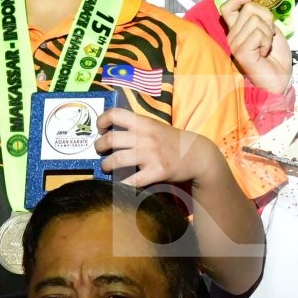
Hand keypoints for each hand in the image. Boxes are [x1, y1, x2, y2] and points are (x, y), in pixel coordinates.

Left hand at [95, 106, 222, 189]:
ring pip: (116, 160)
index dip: (102, 120)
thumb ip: (136, 128)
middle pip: (110, 139)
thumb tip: (110, 134)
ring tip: (107, 167)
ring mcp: (151, 155)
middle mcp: (146, 137)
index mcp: (144, 123)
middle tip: (100, 151)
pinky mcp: (157, 171)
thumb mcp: (156, 127)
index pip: (115, 114)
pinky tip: (120, 183)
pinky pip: (132, 180)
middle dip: (99, 147)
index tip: (100, 129)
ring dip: (106, 165)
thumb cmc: (172, 141)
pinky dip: (122, 184)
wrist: (198, 155)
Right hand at [219, 0, 291, 94]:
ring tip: (267, 47)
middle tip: (269, 37)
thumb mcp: (270, 31)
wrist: (280, 80)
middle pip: (249, 9)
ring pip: (256, 20)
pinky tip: (265, 53)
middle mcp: (232, 36)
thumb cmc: (276, 58)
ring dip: (269, 32)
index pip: (227, 7)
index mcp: (237, 30)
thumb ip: (261, 17)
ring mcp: (234, 44)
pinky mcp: (240, 51)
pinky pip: (258, 33)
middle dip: (267, 19)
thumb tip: (255, 1)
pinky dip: (267, 41)